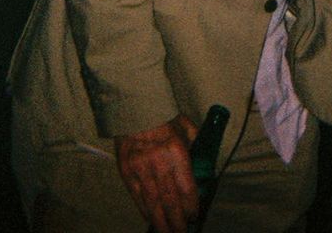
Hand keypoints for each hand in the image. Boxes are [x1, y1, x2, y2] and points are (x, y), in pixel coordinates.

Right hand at [115, 114, 198, 232]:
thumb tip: (205, 163)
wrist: (135, 110)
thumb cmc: (165, 117)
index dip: (190, 204)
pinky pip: (137, 197)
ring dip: (160, 221)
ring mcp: (140, 169)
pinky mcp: (126, 173)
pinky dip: (145, 210)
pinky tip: (151, 219)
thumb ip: (195, 145)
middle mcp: (158, 163)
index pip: (185, 185)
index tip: (194, 216)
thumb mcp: (186, 127)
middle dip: (176, 220)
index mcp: (176, 150)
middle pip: (169, 199)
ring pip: (152, 202)